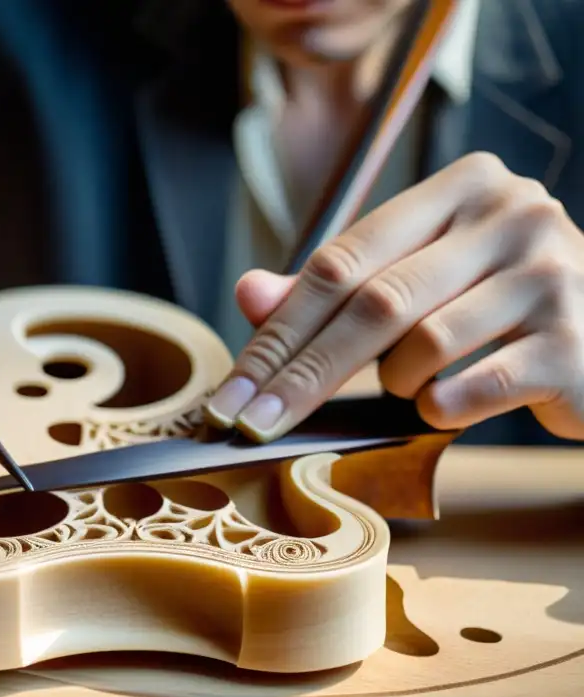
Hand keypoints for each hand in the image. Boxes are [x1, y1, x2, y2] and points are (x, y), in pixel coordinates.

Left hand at [204, 152, 583, 441]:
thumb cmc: (496, 308)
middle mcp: (512, 216)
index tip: (233, 391)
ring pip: (425, 345)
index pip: (341, 260)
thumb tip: (247, 294)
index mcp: (463, 187)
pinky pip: (476, 387)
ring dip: (398, 381)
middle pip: (374, 303)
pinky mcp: (576, 340)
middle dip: (303, 374)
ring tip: (413, 381)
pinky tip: (449, 402)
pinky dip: (445, 406)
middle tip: (252, 424)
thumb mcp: (417, 281)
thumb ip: (337, 287)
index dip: (278, 329)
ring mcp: (552, 273)